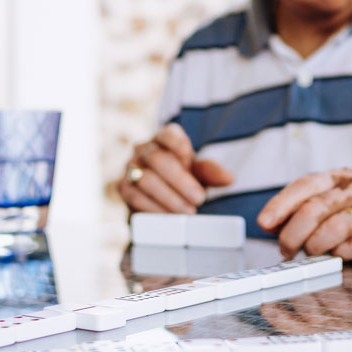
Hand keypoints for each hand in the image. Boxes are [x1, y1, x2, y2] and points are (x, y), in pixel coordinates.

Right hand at [118, 123, 234, 213]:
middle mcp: (144, 149)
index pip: (169, 134)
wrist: (161, 198)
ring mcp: (131, 168)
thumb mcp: (199, 173)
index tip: (191, 163)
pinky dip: (154, 208)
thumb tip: (228, 178)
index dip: (180, 148)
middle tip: (199, 199)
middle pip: (158, 160)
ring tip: (188, 211)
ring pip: (146, 180)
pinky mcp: (123, 187)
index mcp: (164, 137)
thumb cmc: (183, 178)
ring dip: (169, 198)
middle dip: (180, 181)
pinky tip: (169, 217)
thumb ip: (211, 172)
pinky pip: (135, 197)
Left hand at [257, 169, 351, 259]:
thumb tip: (272, 225)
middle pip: (314, 208)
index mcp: (341, 176)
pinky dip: (342, 254)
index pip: (304, 185)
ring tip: (314, 254)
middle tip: (287, 251)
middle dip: (293, 234)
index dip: (281, 204)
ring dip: (316, 247)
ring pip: (333, 228)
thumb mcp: (339, 204)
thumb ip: (308, 210)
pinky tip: (340, 256)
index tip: (264, 223)